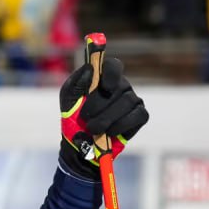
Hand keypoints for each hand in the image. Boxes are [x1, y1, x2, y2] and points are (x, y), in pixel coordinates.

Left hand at [58, 56, 147, 174]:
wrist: (79, 142)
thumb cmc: (73, 115)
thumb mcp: (68, 97)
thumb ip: (77, 82)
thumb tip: (90, 68)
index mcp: (103, 77)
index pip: (113, 66)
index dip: (112, 74)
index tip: (105, 87)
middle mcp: (120, 85)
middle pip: (120, 87)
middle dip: (100, 104)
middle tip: (85, 117)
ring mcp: (132, 99)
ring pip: (127, 102)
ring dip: (107, 118)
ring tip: (93, 129)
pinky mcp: (140, 115)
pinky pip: (138, 115)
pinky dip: (122, 125)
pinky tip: (109, 132)